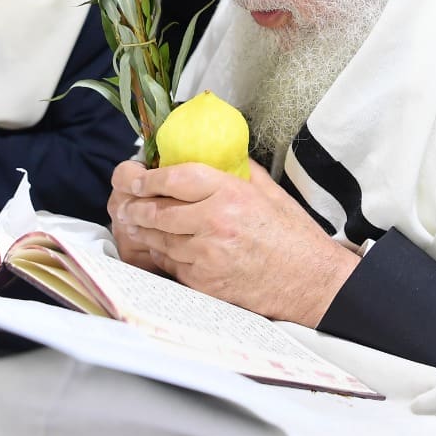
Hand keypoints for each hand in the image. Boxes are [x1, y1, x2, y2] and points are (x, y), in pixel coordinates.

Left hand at [110, 160, 358, 325]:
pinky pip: (171, 265)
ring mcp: (207, 256)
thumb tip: (212, 153)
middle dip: (136, 205)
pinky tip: (161, 247)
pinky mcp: (204, 282)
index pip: (175, 178)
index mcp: (230, 194)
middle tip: (126, 201)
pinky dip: (162, 255)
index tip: (137, 176)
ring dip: (144, 230)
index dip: (148, 177)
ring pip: (159, 239)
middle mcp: (215, 223)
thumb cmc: (292, 235)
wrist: (309, 281)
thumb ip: (237, 170)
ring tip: (135, 221)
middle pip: (157, 210)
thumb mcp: (268, 191)